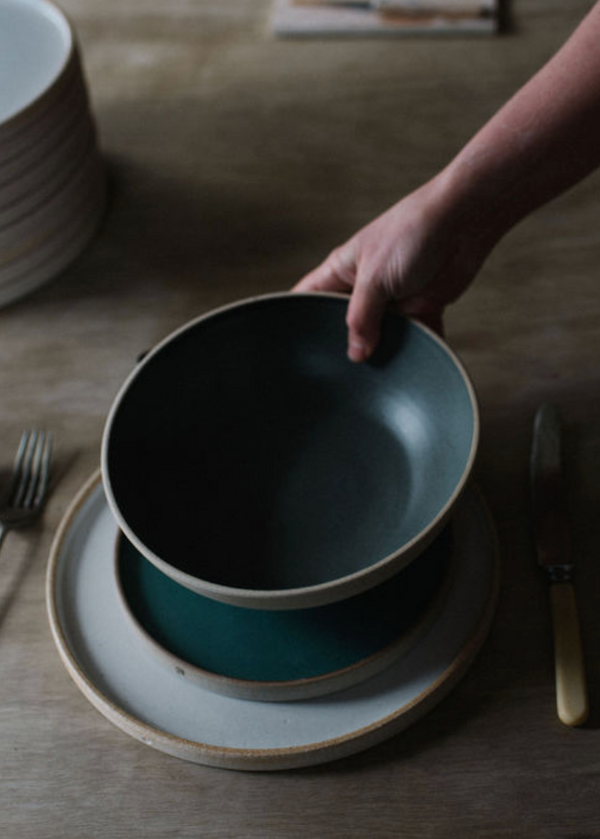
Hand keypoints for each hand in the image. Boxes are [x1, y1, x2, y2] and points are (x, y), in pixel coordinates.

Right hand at [293, 175, 489, 361]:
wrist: (465, 222)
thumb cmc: (412, 233)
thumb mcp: (375, 278)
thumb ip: (361, 319)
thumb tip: (356, 355)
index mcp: (341, 272)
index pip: (308, 299)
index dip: (299, 321)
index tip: (297, 351)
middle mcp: (364, 288)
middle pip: (345, 325)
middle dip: (346, 345)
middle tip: (342, 373)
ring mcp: (393, 299)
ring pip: (381, 336)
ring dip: (384, 351)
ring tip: (378, 374)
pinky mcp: (420, 307)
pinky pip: (416, 336)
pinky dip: (418, 348)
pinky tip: (413, 365)